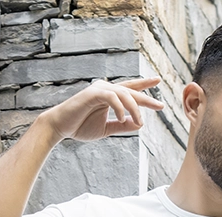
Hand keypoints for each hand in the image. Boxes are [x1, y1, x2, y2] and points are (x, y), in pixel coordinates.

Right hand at [44, 77, 164, 141]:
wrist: (61, 127)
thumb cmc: (81, 126)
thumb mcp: (107, 129)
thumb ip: (122, 126)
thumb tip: (139, 124)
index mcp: (110, 96)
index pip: (130, 89)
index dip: (144, 85)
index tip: (158, 82)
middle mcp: (106, 89)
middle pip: (131, 91)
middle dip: (147, 98)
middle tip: (160, 106)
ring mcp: (99, 89)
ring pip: (124, 94)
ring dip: (134, 109)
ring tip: (140, 122)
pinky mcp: (92, 93)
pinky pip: (112, 97)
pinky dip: (120, 108)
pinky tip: (123, 119)